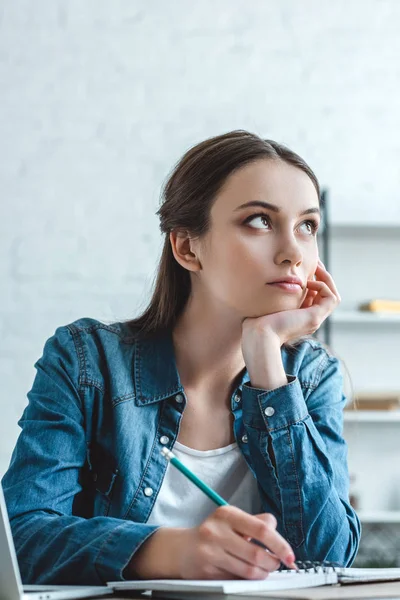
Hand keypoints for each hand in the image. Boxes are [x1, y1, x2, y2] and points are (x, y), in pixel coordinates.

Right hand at [177, 507, 295, 578]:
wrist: (182, 549)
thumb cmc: (213, 533)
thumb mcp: (232, 520)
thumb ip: (255, 522)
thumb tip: (277, 530)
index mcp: (227, 514)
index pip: (262, 529)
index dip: (280, 545)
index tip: (290, 556)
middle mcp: (217, 530)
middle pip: (257, 553)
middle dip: (273, 563)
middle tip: (276, 564)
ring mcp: (210, 551)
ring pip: (249, 570)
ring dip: (262, 573)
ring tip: (263, 570)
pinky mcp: (207, 570)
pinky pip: (237, 579)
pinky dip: (248, 580)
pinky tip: (248, 573)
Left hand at [243, 260, 340, 347]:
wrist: (258, 334)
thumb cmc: (256, 321)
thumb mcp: (268, 303)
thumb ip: (275, 295)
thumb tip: (273, 280)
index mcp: (300, 317)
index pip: (314, 296)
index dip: (313, 280)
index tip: (304, 267)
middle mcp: (310, 319)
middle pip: (326, 295)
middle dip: (322, 277)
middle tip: (316, 262)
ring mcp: (314, 319)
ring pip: (332, 296)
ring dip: (326, 279)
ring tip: (316, 267)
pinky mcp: (315, 318)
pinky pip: (331, 298)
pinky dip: (323, 286)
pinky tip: (308, 282)